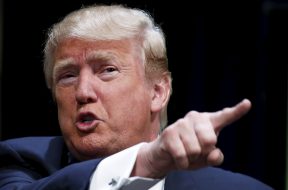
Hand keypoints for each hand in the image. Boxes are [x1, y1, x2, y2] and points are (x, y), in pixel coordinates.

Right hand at [132, 99, 251, 177]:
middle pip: (210, 140)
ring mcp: (181, 124)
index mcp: (208, 122)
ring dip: (191, 159)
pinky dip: (182, 163)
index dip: (237, 111)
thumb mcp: (206, 158)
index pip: (224, 116)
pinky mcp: (169, 133)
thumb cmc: (189, 153)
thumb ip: (215, 157)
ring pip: (195, 150)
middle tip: (195, 151)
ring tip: (185, 153)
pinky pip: (182, 156)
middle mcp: (195, 118)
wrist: (166, 156)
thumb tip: (213, 152)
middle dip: (203, 152)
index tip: (247, 103)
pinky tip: (177, 158)